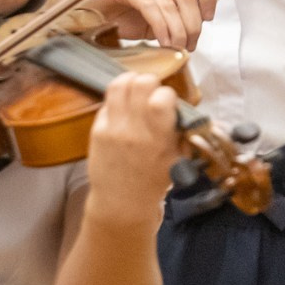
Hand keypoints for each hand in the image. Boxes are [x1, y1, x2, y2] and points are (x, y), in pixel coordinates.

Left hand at [84, 70, 185, 215]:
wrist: (122, 203)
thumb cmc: (154, 180)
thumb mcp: (178, 158)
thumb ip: (183, 131)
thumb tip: (187, 110)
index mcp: (159, 137)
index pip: (162, 96)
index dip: (167, 94)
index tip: (168, 103)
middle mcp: (135, 130)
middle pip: (140, 83)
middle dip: (149, 82)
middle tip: (151, 92)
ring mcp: (113, 128)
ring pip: (119, 84)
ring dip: (131, 82)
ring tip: (136, 91)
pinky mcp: (97, 130)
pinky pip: (107, 101)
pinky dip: (117, 100)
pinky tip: (123, 109)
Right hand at [87, 0, 216, 50]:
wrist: (87, 9)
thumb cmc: (121, 15)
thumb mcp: (156, 21)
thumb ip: (175, 22)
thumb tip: (193, 37)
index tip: (208, 18)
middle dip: (193, 25)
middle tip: (189, 45)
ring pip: (172, 3)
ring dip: (178, 30)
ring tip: (176, 47)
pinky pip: (151, 6)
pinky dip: (161, 26)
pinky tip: (162, 40)